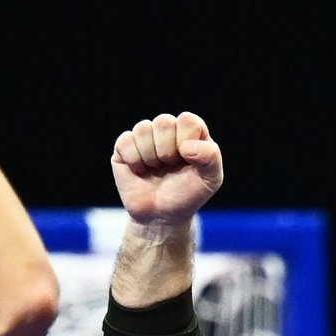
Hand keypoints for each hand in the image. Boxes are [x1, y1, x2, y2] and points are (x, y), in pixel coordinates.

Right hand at [111, 112, 226, 224]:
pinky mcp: (124, 146)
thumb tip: (186, 147)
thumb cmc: (188, 194)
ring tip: (155, 169)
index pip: (187, 120)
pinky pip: (125, 141)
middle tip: (170, 166)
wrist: (162, 216)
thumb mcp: (211, 179)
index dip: (186, 142)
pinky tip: (140, 170)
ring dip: (151, 157)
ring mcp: (145, 136)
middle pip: (163, 122)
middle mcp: (167, 129)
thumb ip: (211, 156)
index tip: (188, 161)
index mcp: (190, 131)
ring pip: (143, 129)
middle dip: (167, 151)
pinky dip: (134, 161)